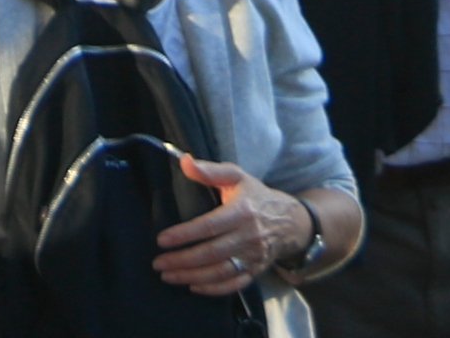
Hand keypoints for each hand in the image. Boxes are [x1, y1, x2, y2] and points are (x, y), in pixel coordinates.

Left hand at [154, 162, 294, 294]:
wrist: (291, 222)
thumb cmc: (256, 196)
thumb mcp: (236, 176)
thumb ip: (210, 170)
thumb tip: (184, 161)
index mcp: (242, 212)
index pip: (210, 226)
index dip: (185, 234)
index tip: (161, 240)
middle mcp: (249, 237)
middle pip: (213, 253)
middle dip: (183, 260)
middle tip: (158, 263)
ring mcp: (254, 256)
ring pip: (222, 272)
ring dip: (193, 276)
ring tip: (168, 275)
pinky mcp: (257, 270)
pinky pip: (235, 284)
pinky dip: (215, 289)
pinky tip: (194, 286)